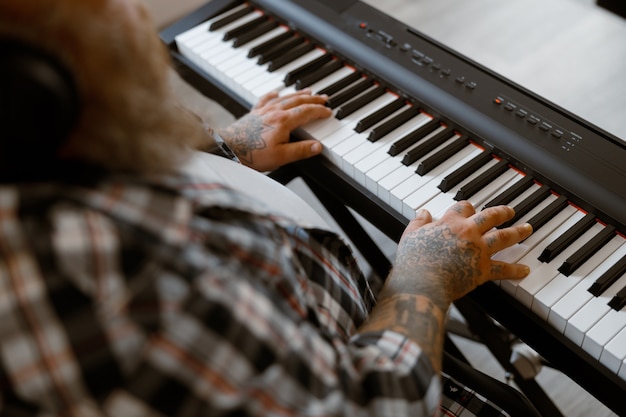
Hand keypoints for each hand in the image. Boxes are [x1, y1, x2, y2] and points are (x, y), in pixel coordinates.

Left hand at [217, 89, 331, 171]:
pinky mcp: (253, 113)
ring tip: (308, 91)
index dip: (320, 111)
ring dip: (298, 94)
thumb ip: (301, 150)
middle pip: (298, 100)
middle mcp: (274, 112)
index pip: (307, 111)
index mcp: (283, 121)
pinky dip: (274, 94)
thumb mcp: (281, 157)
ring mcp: (263, 111)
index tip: (328, 112)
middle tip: (324, 97)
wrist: (229, 149)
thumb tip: (318, 146)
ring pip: (285, 97)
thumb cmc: (253, 154)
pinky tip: (276, 92)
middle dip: (313, 98)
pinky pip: (266, 99)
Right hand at [387, 201, 532, 309]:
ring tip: (527, 229)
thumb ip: (418, 222)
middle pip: (491, 217)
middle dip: (502, 212)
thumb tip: (423, 212)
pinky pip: (503, 269)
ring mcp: (478, 250)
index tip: (470, 208)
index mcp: (450, 222)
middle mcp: (468, 232)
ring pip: (504, 237)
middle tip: (510, 212)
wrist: (421, 282)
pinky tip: (525, 270)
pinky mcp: (483, 269)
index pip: (463, 207)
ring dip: (518, 232)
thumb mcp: (410, 235)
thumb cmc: (413, 260)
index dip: (467, 206)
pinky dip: (516, 270)